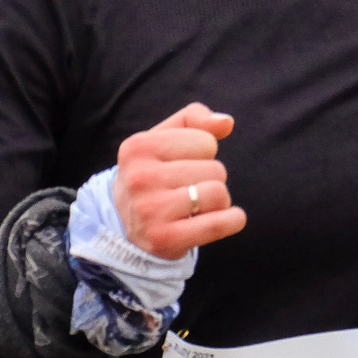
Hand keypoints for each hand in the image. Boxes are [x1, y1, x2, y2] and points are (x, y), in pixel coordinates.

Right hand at [112, 103, 248, 259]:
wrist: (125, 224)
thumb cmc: (153, 173)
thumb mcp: (163, 138)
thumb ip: (194, 118)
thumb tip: (226, 122)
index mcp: (138, 147)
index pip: (206, 141)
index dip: (203, 153)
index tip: (183, 165)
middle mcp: (140, 177)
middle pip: (215, 169)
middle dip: (211, 178)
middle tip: (190, 189)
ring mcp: (151, 210)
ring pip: (218, 194)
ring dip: (219, 201)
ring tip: (199, 205)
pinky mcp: (165, 238)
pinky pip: (219, 224)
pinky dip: (232, 220)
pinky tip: (226, 218)